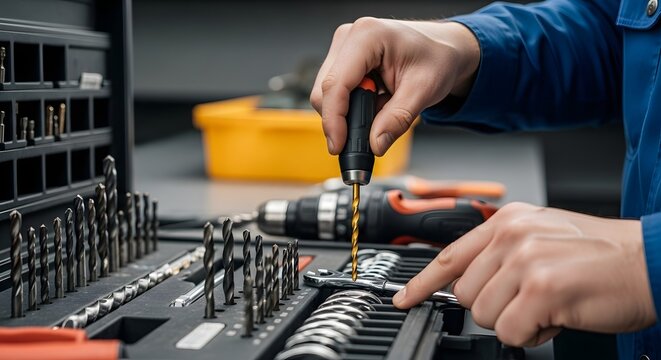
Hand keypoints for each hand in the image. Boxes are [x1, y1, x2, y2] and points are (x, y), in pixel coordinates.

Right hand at [310, 18, 479, 155]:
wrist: (441, 48)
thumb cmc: (436, 59)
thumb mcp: (425, 90)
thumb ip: (398, 119)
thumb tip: (375, 145)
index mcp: (367, 36)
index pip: (336, 84)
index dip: (334, 119)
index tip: (340, 147)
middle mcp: (349, 38)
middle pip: (326, 92)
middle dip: (344, 120)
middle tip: (372, 135)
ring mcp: (342, 48)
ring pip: (326, 96)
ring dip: (350, 114)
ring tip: (383, 107)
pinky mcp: (341, 60)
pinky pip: (335, 94)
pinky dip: (352, 108)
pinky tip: (375, 102)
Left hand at [393, 202, 656, 346]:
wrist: (648, 262)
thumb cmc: (598, 256)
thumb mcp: (541, 237)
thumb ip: (501, 253)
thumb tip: (467, 281)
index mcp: (508, 222)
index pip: (449, 255)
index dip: (422, 282)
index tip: (404, 298)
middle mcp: (511, 236)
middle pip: (465, 293)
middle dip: (493, 306)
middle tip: (528, 300)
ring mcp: (525, 260)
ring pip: (484, 314)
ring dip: (515, 321)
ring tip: (546, 306)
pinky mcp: (542, 288)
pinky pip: (510, 332)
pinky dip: (532, 335)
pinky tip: (555, 319)